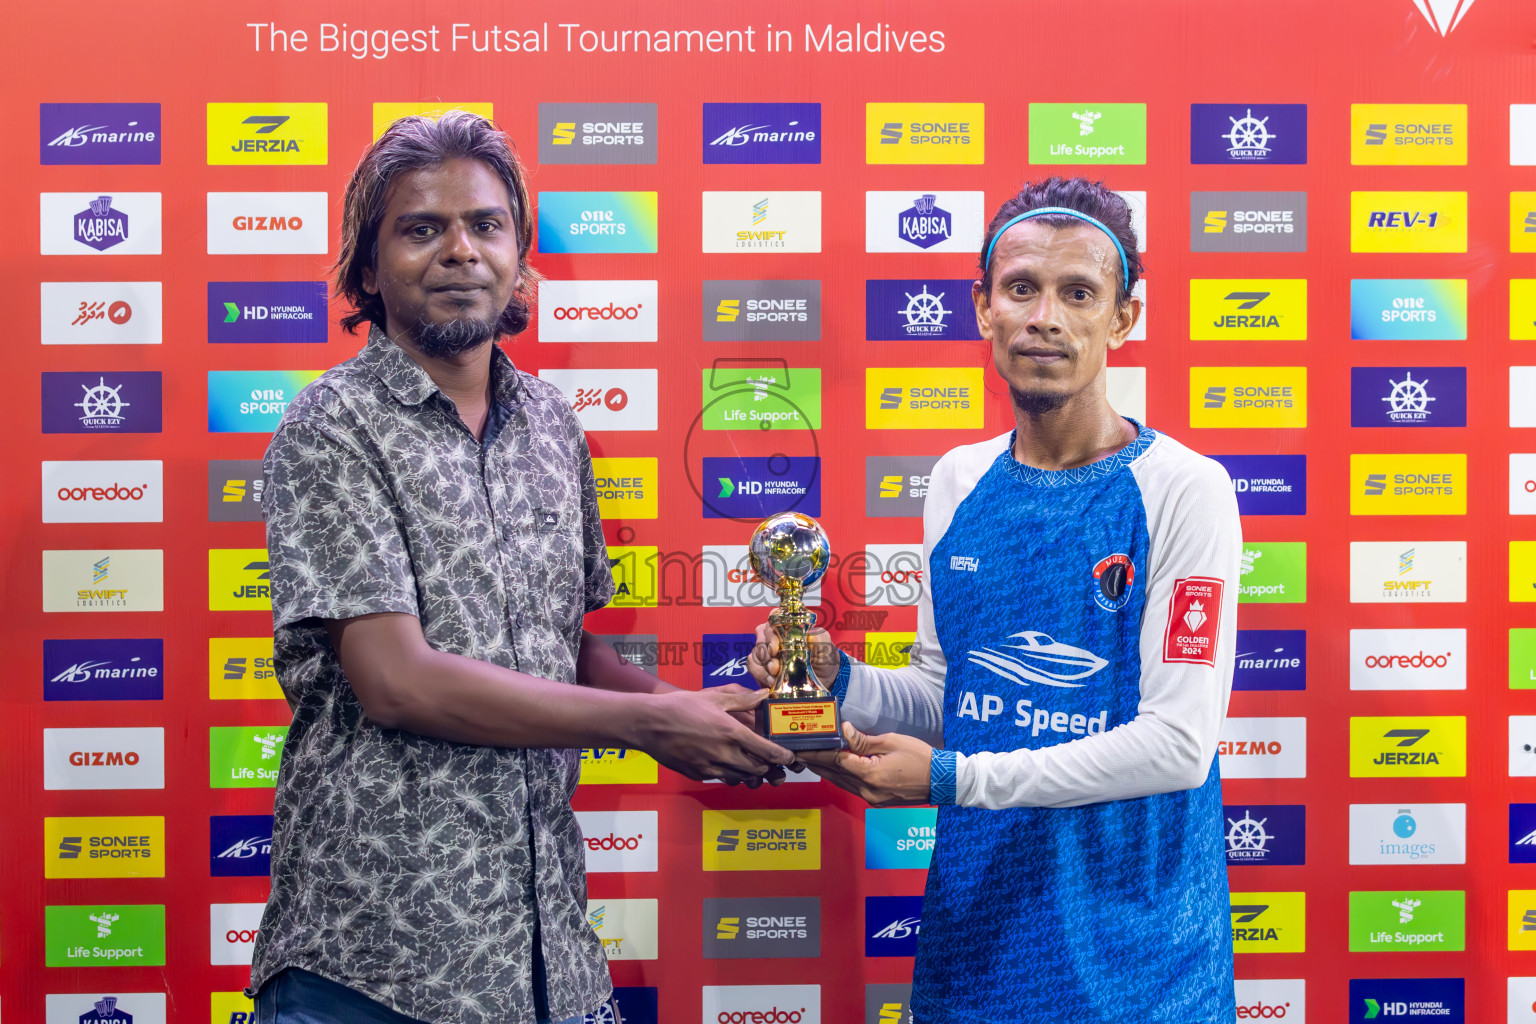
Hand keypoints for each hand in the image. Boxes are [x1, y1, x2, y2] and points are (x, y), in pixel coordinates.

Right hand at [633, 688, 791, 783]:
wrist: (648, 725)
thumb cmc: (680, 707)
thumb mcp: (713, 698)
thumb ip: (742, 699)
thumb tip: (763, 695)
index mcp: (731, 733)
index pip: (768, 752)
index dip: (783, 757)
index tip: (790, 757)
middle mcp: (724, 754)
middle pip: (759, 769)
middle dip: (768, 766)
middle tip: (771, 759)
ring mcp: (711, 768)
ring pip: (742, 778)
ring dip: (750, 773)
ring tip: (750, 761)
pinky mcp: (699, 775)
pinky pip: (722, 779)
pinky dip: (730, 774)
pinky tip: (727, 763)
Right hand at [748, 620, 841, 689]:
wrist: (824, 679)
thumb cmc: (823, 657)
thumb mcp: (825, 647)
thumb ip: (820, 638)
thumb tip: (810, 635)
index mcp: (788, 626)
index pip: (773, 618)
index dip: (772, 631)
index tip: (776, 647)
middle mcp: (775, 636)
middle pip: (761, 637)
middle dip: (766, 653)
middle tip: (775, 667)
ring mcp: (767, 651)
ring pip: (755, 653)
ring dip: (764, 666)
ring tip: (775, 676)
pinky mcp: (763, 667)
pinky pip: (753, 667)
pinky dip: (760, 675)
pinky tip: (772, 681)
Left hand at [799, 722, 932, 805]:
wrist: (942, 781)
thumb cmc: (920, 758)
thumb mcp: (891, 742)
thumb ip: (863, 741)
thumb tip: (844, 731)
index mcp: (870, 775)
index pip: (835, 760)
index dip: (816, 752)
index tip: (801, 745)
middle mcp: (867, 791)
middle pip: (833, 774)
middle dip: (814, 761)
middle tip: (797, 751)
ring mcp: (871, 798)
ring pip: (840, 782)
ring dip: (824, 770)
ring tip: (809, 758)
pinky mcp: (876, 800)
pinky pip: (851, 787)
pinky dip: (839, 776)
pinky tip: (832, 769)